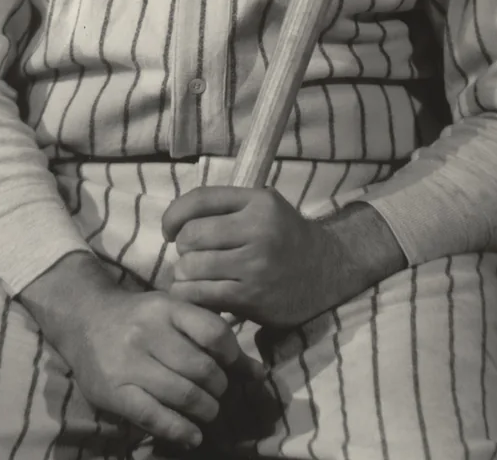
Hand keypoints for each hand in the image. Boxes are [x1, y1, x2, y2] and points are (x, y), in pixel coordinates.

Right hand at [20, 253, 266, 451]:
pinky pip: (155, 417)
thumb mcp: (174, 312)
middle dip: (220, 388)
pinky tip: (192, 434)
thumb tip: (258, 373)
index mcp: (168, 308)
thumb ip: (212, 335)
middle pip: (202, 368)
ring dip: (205, 410)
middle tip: (218, 392)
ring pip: (183, 394)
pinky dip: (181, 430)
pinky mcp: (114, 392)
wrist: (84, 318)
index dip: (233, 356)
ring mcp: (129, 362)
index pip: (214, 333)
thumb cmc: (140, 317)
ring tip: (207, 411)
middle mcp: (149, 332)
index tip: (233, 367)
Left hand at [162, 187, 353, 328]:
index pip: (199, 200)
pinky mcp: (254, 297)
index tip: (169, 230)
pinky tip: (197, 294)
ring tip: (194, 277)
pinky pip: (204, 295)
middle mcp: (258, 229)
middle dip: (182, 249)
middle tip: (190, 256)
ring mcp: (256, 265)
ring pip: (193, 267)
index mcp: (258, 201)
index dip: (173, 215)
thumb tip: (175, 221)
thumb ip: (226, 207)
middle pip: (192, 235)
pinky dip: (191, 296)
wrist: (327, 271)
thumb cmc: (285, 236)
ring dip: (184, 275)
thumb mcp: (263, 206)